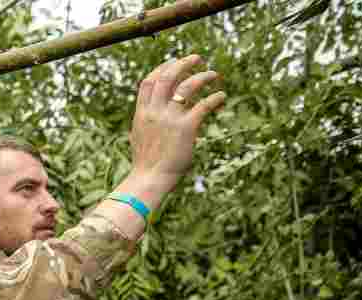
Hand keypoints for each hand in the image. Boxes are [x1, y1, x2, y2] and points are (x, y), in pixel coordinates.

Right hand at [127, 54, 224, 189]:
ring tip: (214, 75)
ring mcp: (170, 119)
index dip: (162, 67)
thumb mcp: (140, 135)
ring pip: (188, 86)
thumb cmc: (146, 162)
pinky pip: (204, 105)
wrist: (149, 179)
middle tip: (198, 58)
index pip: (149, 81)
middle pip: (168, 76)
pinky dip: (215, 98)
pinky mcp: (187, 128)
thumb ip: (147, 120)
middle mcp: (155, 111)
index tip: (174, 62)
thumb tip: (155, 112)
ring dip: (203, 76)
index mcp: (142, 113)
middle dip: (183, 63)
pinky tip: (221, 97)